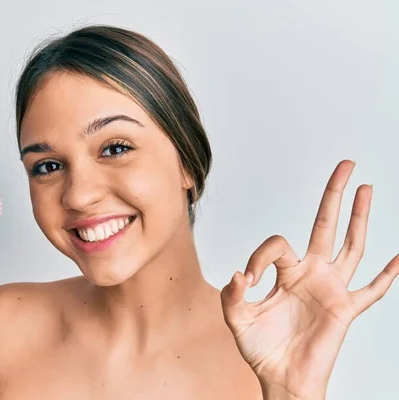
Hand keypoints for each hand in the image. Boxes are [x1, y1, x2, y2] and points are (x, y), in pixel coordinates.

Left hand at [220, 160, 398, 398]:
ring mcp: (332, 289)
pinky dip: (387, 277)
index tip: (250, 280)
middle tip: (345, 165)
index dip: (261, 255)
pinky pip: (372, 292)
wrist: (281, 378)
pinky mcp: (346, 310)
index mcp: (285, 272)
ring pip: (352, 246)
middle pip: (325, 226)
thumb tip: (241, 274)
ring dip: (360, 218)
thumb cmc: (260, 348)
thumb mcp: (237, 319)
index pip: (278, 243)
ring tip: (366, 187)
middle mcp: (311, 273)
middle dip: (333, 195)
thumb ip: (233, 296)